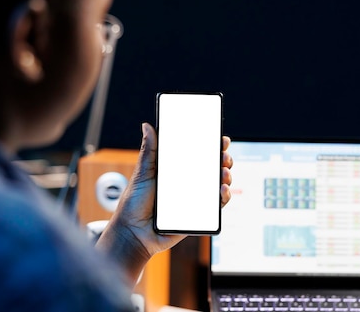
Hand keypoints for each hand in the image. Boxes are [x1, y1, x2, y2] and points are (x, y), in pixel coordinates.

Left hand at [96, 122, 233, 283]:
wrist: (134, 233)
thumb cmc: (135, 203)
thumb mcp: (143, 173)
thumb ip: (149, 151)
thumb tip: (147, 126)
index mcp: (175, 169)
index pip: (197, 153)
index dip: (211, 144)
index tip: (220, 137)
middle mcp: (187, 182)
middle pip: (212, 167)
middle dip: (223, 158)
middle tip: (223, 156)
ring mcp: (194, 198)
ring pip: (217, 184)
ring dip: (226, 176)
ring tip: (223, 172)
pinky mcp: (198, 214)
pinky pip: (216, 206)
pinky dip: (223, 197)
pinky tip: (222, 190)